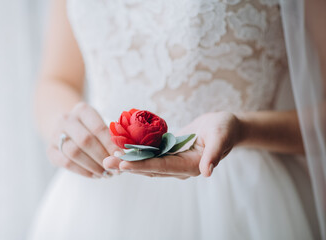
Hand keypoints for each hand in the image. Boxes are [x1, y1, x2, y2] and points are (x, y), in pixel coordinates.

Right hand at [47, 102, 122, 177]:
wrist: (65, 127)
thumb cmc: (90, 128)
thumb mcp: (100, 125)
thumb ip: (111, 137)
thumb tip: (123, 156)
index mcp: (82, 110)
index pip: (98, 128)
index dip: (110, 144)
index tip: (122, 156)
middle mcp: (66, 119)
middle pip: (86, 140)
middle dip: (103, 157)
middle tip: (115, 168)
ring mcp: (55, 135)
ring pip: (74, 153)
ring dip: (94, 166)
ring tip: (107, 173)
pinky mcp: (50, 151)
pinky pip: (66, 163)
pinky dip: (83, 171)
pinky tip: (95, 174)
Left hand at [103, 112, 241, 177]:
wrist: (225, 127)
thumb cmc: (225, 128)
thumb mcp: (222, 136)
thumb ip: (214, 154)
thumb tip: (207, 172)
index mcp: (192, 166)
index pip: (163, 167)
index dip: (143, 166)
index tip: (124, 165)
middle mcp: (180, 167)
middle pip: (150, 168)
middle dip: (128, 166)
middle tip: (106, 162)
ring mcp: (174, 161)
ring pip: (147, 163)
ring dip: (128, 160)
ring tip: (108, 156)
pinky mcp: (170, 153)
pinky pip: (151, 154)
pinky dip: (136, 152)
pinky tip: (121, 147)